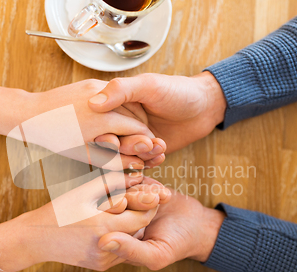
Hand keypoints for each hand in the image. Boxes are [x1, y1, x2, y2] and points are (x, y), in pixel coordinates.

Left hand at [0, 81, 165, 168]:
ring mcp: (97, 87)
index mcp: (104, 119)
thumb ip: (114, 160)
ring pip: (127, 102)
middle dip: (143, 129)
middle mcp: (104, 100)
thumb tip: (137, 166)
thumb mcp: (85, 155)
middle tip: (145, 143)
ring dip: (134, 116)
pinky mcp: (91, 82)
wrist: (31, 113)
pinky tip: (117, 118)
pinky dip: (121, 106)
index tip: (150, 149)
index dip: (147, 141)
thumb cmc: (56, 138)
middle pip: (136, 114)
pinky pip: (115, 94)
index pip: (138, 129)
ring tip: (132, 132)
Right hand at [0, 174, 171, 271]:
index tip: (152, 193)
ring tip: (127, 211)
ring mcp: (104, 260)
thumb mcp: (84, 191)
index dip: (149, 204)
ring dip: (133, 227)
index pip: (143, 217)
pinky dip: (122, 237)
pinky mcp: (100, 265)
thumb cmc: (58, 211)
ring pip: (131, 241)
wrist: (35, 239)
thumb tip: (137, 175)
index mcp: (104, 226)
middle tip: (144, 199)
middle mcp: (107, 247)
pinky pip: (120, 250)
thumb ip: (113, 181)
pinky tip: (114, 224)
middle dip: (142, 214)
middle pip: (139, 230)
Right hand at [89, 72, 226, 153]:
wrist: (204, 107)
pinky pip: (139, 163)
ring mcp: (133, 138)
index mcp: (115, 104)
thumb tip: (92, 103)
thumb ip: (120, 90)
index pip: (98, 124)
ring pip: (125, 156)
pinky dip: (149, 162)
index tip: (112, 141)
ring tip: (159, 146)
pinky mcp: (146, 151)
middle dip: (126, 147)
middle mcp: (121, 122)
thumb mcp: (148, 85)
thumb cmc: (176, 90)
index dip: (103, 135)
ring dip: (140, 155)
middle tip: (145, 143)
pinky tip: (161, 155)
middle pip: (111, 144)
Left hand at [97, 190, 224, 269]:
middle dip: (130, 197)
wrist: (197, 226)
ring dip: (143, 190)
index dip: (112, 210)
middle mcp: (118, 216)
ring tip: (162, 198)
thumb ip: (130, 251)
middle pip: (110, 199)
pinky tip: (165, 195)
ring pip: (123, 186)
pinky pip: (136, 177)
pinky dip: (150, 184)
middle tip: (150, 200)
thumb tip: (101, 244)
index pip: (101, 220)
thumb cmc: (175, 246)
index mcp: (114, 235)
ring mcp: (129, 199)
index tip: (125, 204)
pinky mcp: (140, 185)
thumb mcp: (155, 255)